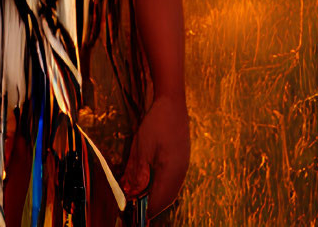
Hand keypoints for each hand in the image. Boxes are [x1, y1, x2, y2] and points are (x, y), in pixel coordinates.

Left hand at [119, 92, 188, 208]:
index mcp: (171, 171)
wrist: (173, 103)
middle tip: (138, 209)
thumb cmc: (156, 123)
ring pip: (172, 190)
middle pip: (168, 198)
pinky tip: (154, 185)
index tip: (135, 213)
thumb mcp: (141, 148)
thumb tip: (133, 192)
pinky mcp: (184, 159)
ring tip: (144, 199)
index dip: (147, 209)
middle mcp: (181, 172)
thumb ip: (138, 172)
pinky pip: (175, 181)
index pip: (159, 199)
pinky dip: (164, 187)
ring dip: (159, 197)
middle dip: (153, 206)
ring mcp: (185, 165)